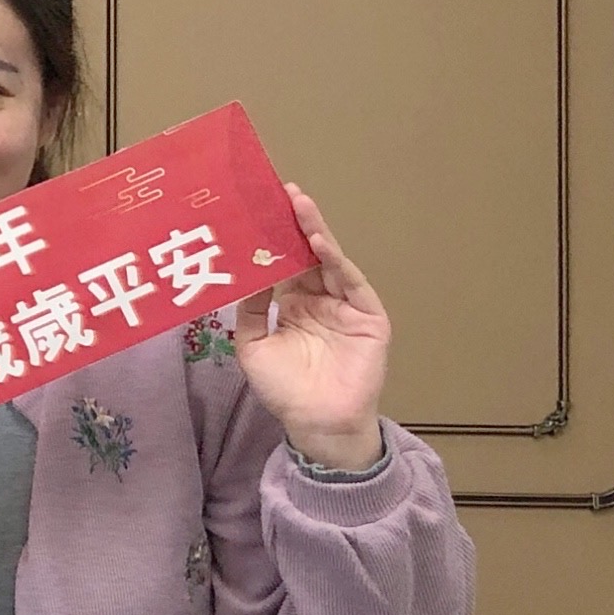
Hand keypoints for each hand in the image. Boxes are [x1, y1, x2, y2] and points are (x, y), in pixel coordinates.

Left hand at [234, 185, 391, 468]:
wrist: (316, 423)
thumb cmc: (284, 389)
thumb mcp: (252, 344)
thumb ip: (248, 308)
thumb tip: (244, 272)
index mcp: (293, 304)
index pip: (283, 261)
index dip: (271, 236)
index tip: (256, 207)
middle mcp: (319, 299)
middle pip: (307, 254)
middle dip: (294, 223)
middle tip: (281, 191)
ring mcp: (345, 306)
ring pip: (330, 261)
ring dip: (315, 231)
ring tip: (298, 205)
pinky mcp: (368, 317)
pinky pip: (351, 283)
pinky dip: (336, 260)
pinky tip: (319, 242)